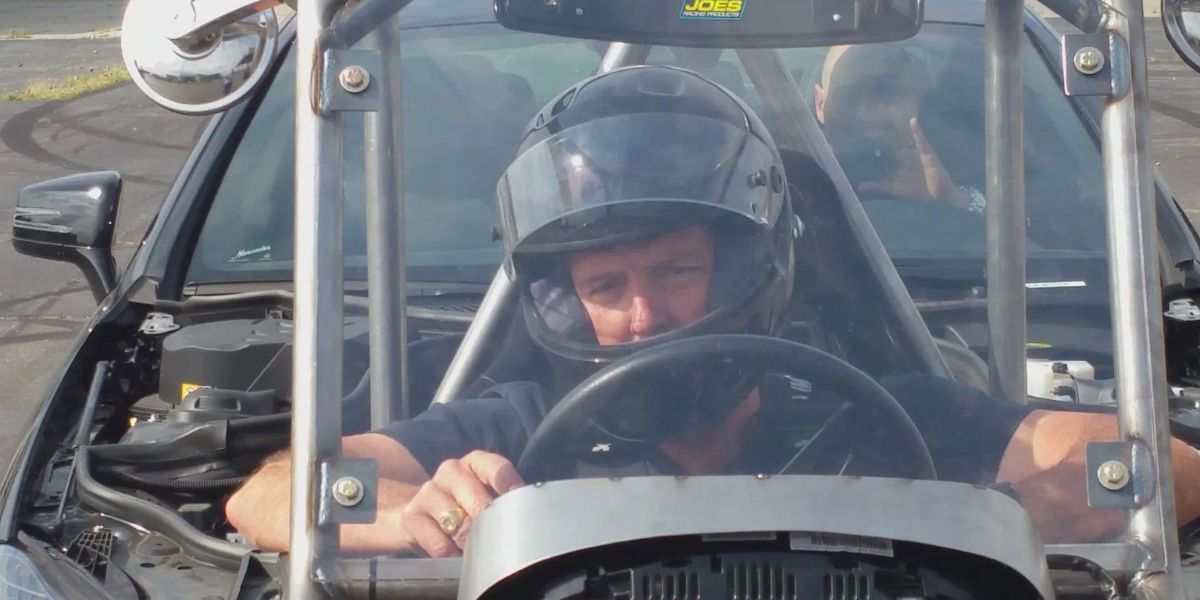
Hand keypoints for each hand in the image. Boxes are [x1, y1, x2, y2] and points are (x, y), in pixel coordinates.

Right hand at [400, 450, 524, 556]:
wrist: (420, 513)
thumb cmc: (465, 504)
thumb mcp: (486, 493)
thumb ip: (505, 499)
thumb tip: (529, 517)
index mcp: (475, 462)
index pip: (496, 469)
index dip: (510, 489)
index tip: (522, 508)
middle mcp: (451, 471)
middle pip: (478, 501)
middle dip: (491, 525)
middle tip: (500, 540)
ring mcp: (428, 492)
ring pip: (458, 524)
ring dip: (470, 542)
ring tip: (477, 549)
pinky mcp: (411, 517)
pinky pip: (439, 544)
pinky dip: (451, 554)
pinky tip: (455, 554)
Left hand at [856, 117, 966, 205]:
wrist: (937, 197)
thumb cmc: (916, 190)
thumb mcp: (893, 188)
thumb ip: (877, 186)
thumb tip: (858, 187)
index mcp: (897, 158)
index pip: (883, 146)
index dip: (873, 139)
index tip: (859, 132)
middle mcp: (905, 152)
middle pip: (892, 138)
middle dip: (881, 130)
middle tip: (869, 118)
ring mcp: (916, 151)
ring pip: (904, 136)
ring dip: (897, 126)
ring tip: (887, 112)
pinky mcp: (927, 153)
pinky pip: (922, 141)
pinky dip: (918, 132)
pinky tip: (913, 121)